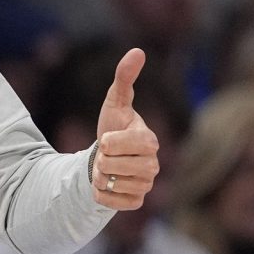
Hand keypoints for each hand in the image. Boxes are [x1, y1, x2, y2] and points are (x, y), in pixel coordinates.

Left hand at [93, 48, 159, 210]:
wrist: (104, 158)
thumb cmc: (112, 126)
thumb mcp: (114, 102)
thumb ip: (124, 78)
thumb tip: (138, 51)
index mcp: (150, 140)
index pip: (129, 144)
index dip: (110, 143)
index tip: (104, 139)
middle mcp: (154, 164)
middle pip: (116, 166)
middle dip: (101, 160)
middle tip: (104, 156)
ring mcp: (146, 184)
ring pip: (112, 184)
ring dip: (99, 176)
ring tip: (105, 168)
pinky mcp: (136, 202)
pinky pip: (111, 202)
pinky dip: (100, 194)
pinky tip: (105, 185)